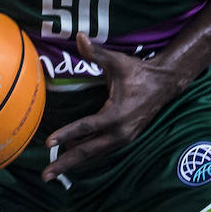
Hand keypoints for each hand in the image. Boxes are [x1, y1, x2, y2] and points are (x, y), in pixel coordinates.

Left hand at [41, 33, 184, 181]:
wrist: (165, 85)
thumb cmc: (138, 72)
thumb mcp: (117, 62)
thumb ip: (96, 53)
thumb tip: (79, 36)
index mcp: (116, 115)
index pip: (86, 127)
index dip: (66, 134)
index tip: (48, 142)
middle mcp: (120, 132)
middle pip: (87, 151)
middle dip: (65, 163)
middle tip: (45, 175)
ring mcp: (123, 138)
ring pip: (94, 155)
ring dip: (74, 163)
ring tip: (53, 173)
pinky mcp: (125, 139)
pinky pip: (101, 151)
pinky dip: (86, 157)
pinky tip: (71, 160)